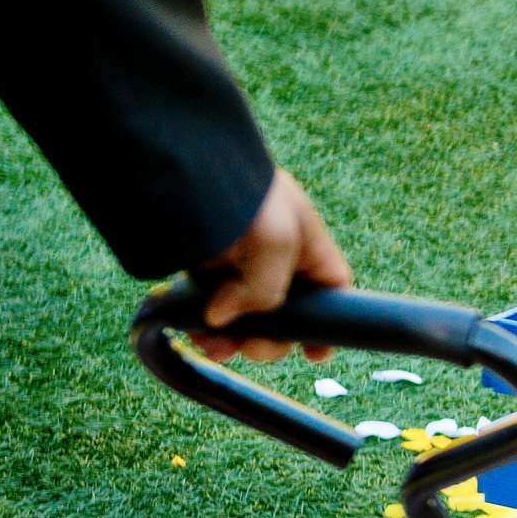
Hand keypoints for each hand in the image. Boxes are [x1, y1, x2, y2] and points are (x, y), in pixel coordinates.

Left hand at [194, 167, 353, 361]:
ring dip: (232, 338)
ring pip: (245, 316)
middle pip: (286, 315)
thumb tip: (221, 319)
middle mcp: (276, 258)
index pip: (330, 291)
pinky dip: (205, 324)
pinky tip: (196, 332)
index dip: (328, 325)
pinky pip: (209, 306)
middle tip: (250, 345)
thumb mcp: (275, 243)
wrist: (186, 164)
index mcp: (307, 246)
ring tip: (214, 345)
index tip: (314, 353)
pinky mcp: (203, 266)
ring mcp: (238, 263)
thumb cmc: (245, 195)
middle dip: (269, 338)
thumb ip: (264, 292)